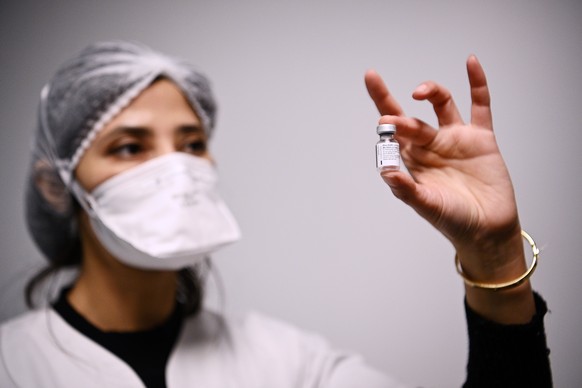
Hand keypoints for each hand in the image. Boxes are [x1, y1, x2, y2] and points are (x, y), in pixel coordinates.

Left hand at [366, 56, 534, 322]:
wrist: (488, 231)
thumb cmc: (453, 221)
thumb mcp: (426, 206)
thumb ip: (406, 190)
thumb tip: (386, 172)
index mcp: (412, 160)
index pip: (392, 131)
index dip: (382, 107)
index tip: (371, 80)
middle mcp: (431, 145)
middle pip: (411, 118)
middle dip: (397, 113)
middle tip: (389, 118)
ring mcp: (456, 139)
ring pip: (441, 105)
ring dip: (431, 92)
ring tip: (420, 92)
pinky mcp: (481, 139)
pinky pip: (480, 106)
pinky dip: (476, 84)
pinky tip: (470, 63)